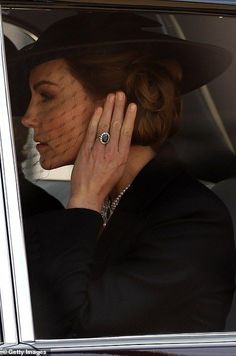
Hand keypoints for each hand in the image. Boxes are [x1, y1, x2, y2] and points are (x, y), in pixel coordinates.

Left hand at [67, 91, 136, 210]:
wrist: (88, 194)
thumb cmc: (103, 184)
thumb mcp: (118, 170)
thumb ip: (119, 153)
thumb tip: (121, 139)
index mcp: (121, 157)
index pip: (126, 132)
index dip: (129, 117)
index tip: (132, 106)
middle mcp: (111, 152)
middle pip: (116, 125)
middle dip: (119, 108)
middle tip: (121, 94)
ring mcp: (98, 150)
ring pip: (104, 126)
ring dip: (108, 109)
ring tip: (111, 97)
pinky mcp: (85, 151)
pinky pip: (91, 132)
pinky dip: (94, 119)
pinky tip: (98, 110)